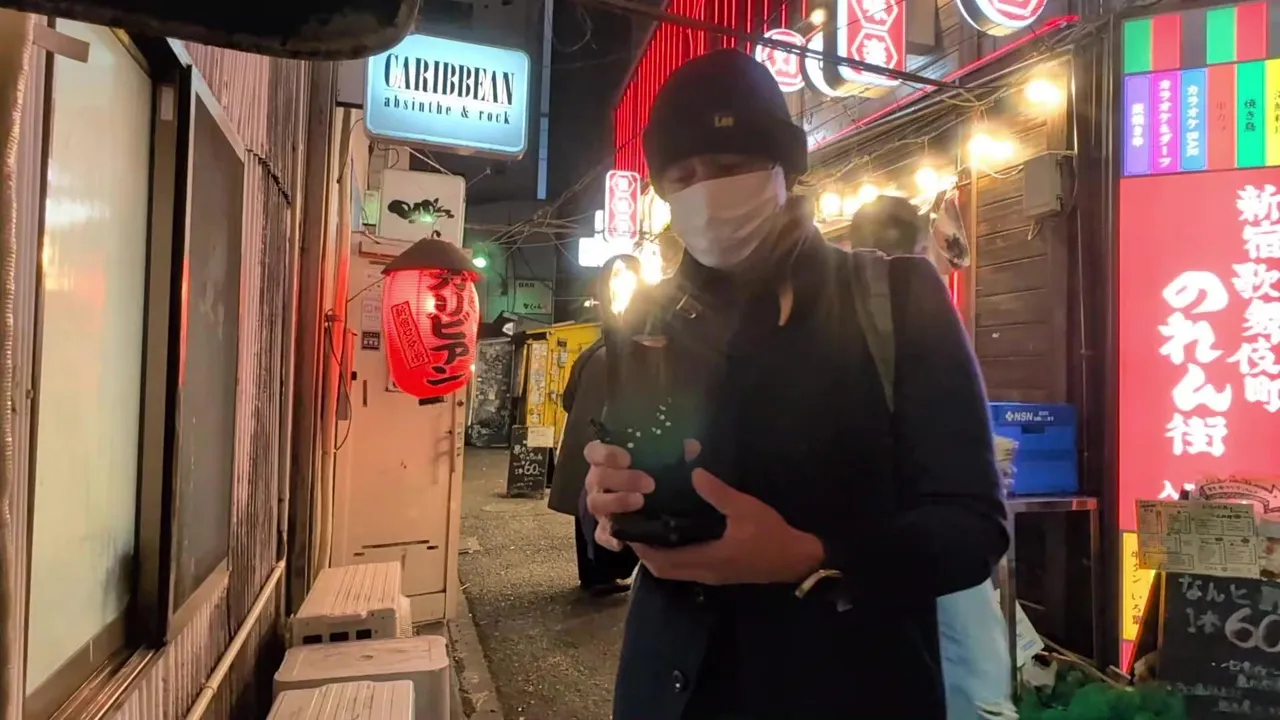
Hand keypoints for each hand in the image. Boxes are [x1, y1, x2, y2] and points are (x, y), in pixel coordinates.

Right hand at [583, 438, 701, 551]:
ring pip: (596, 503)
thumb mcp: (661, 463)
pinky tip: (622, 541)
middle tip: (650, 483)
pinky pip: (600, 535)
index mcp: (607, 461)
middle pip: (597, 477)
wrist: (646, 507)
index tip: (627, 458)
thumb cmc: (649, 476)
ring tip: (640, 502)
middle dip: (622, 479)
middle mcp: (598, 483)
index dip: (607, 453)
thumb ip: (675, 453)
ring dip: (617, 501)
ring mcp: (599, 507)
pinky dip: (609, 538)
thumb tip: (691, 446)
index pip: (594, 452)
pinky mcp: (603, 530)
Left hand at [631, 463, 824, 585]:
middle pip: (662, 569)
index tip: (628, 529)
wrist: (796, 559)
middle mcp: (703, 572)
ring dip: (658, 554)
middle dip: (645, 552)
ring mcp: (711, 574)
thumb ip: (717, 493)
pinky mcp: (719, 572)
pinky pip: (686, 567)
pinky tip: (674, 533)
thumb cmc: (770, 535)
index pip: (662, 561)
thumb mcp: (745, 509)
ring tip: (649, 528)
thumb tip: (694, 474)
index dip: (641, 548)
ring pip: (673, 570)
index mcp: (706, 560)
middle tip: (635, 526)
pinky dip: (673, 554)